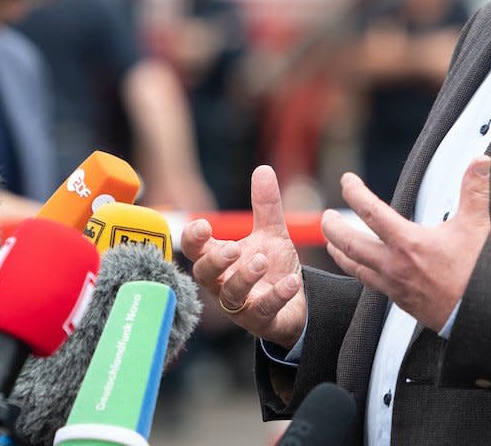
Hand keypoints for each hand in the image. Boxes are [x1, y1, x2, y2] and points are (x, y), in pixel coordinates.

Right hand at [180, 165, 306, 348]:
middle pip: (205, 274)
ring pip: (231, 295)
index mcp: (220, 259)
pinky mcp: (262, 321)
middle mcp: (224, 283)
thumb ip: (265, 205)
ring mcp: (241, 305)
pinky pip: (263, 311)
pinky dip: (277, 296)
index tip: (204, 225)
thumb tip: (263, 169)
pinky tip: (291, 282)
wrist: (296, 302)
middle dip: (215, 260)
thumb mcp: (271, 234)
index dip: (194, 239)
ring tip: (261, 261)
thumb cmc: (272, 268)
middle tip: (232, 247)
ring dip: (244, 277)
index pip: (195, 249)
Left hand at [321, 154, 490, 331]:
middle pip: (349, 243)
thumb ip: (474, 190)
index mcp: (408, 242)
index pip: (371, 212)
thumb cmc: (478, 272)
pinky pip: (368, 283)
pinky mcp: (398, 299)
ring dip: (339, 251)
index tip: (347, 180)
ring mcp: (393, 284)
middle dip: (332, 228)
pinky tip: (357, 266)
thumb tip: (481, 160)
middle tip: (327, 216)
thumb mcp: (476, 226)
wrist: (482, 315)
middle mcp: (394, 264)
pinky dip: (356, 270)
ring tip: (331, 241)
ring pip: (354, 267)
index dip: (355, 192)